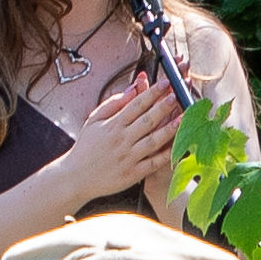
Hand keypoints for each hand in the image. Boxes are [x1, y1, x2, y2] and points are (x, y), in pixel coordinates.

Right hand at [60, 56, 186, 199]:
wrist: (76, 177)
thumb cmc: (86, 147)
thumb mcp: (93, 120)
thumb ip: (113, 103)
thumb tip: (133, 88)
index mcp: (113, 125)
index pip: (136, 105)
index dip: (152, 92)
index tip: (166, 82)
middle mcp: (122, 140)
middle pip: (147, 120)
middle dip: (164, 106)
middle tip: (179, 93)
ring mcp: (128, 158)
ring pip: (153, 141)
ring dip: (170, 128)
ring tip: (184, 117)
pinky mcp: (133, 174)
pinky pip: (153, 163)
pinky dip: (166, 155)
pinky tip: (179, 145)